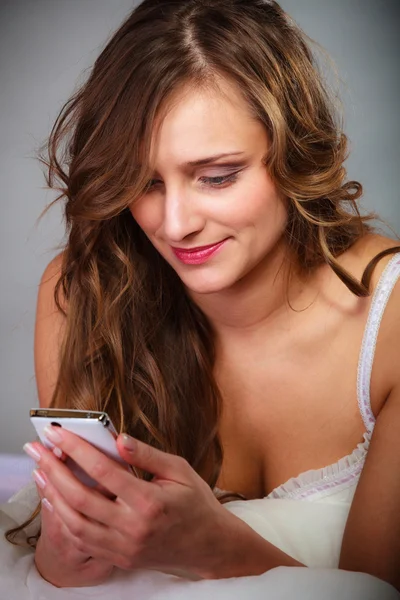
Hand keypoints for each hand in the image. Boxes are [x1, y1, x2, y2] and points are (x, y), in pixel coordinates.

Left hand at [25, 427, 254, 579]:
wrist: (209, 546)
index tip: (57, 433)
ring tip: (40, 472)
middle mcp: (132, 528)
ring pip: (75, 523)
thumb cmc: (196, 504)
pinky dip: (63, 519)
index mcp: (150, 502)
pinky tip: (55, 499)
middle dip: (53, 470)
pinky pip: (82, 540)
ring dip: (52, 495)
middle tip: (36, 449)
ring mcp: (123, 547)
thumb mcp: (179, 470)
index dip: (76, 449)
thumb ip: (147, 455)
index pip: (103, 471)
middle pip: (81, 498)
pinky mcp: (118, 558)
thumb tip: (119, 438)